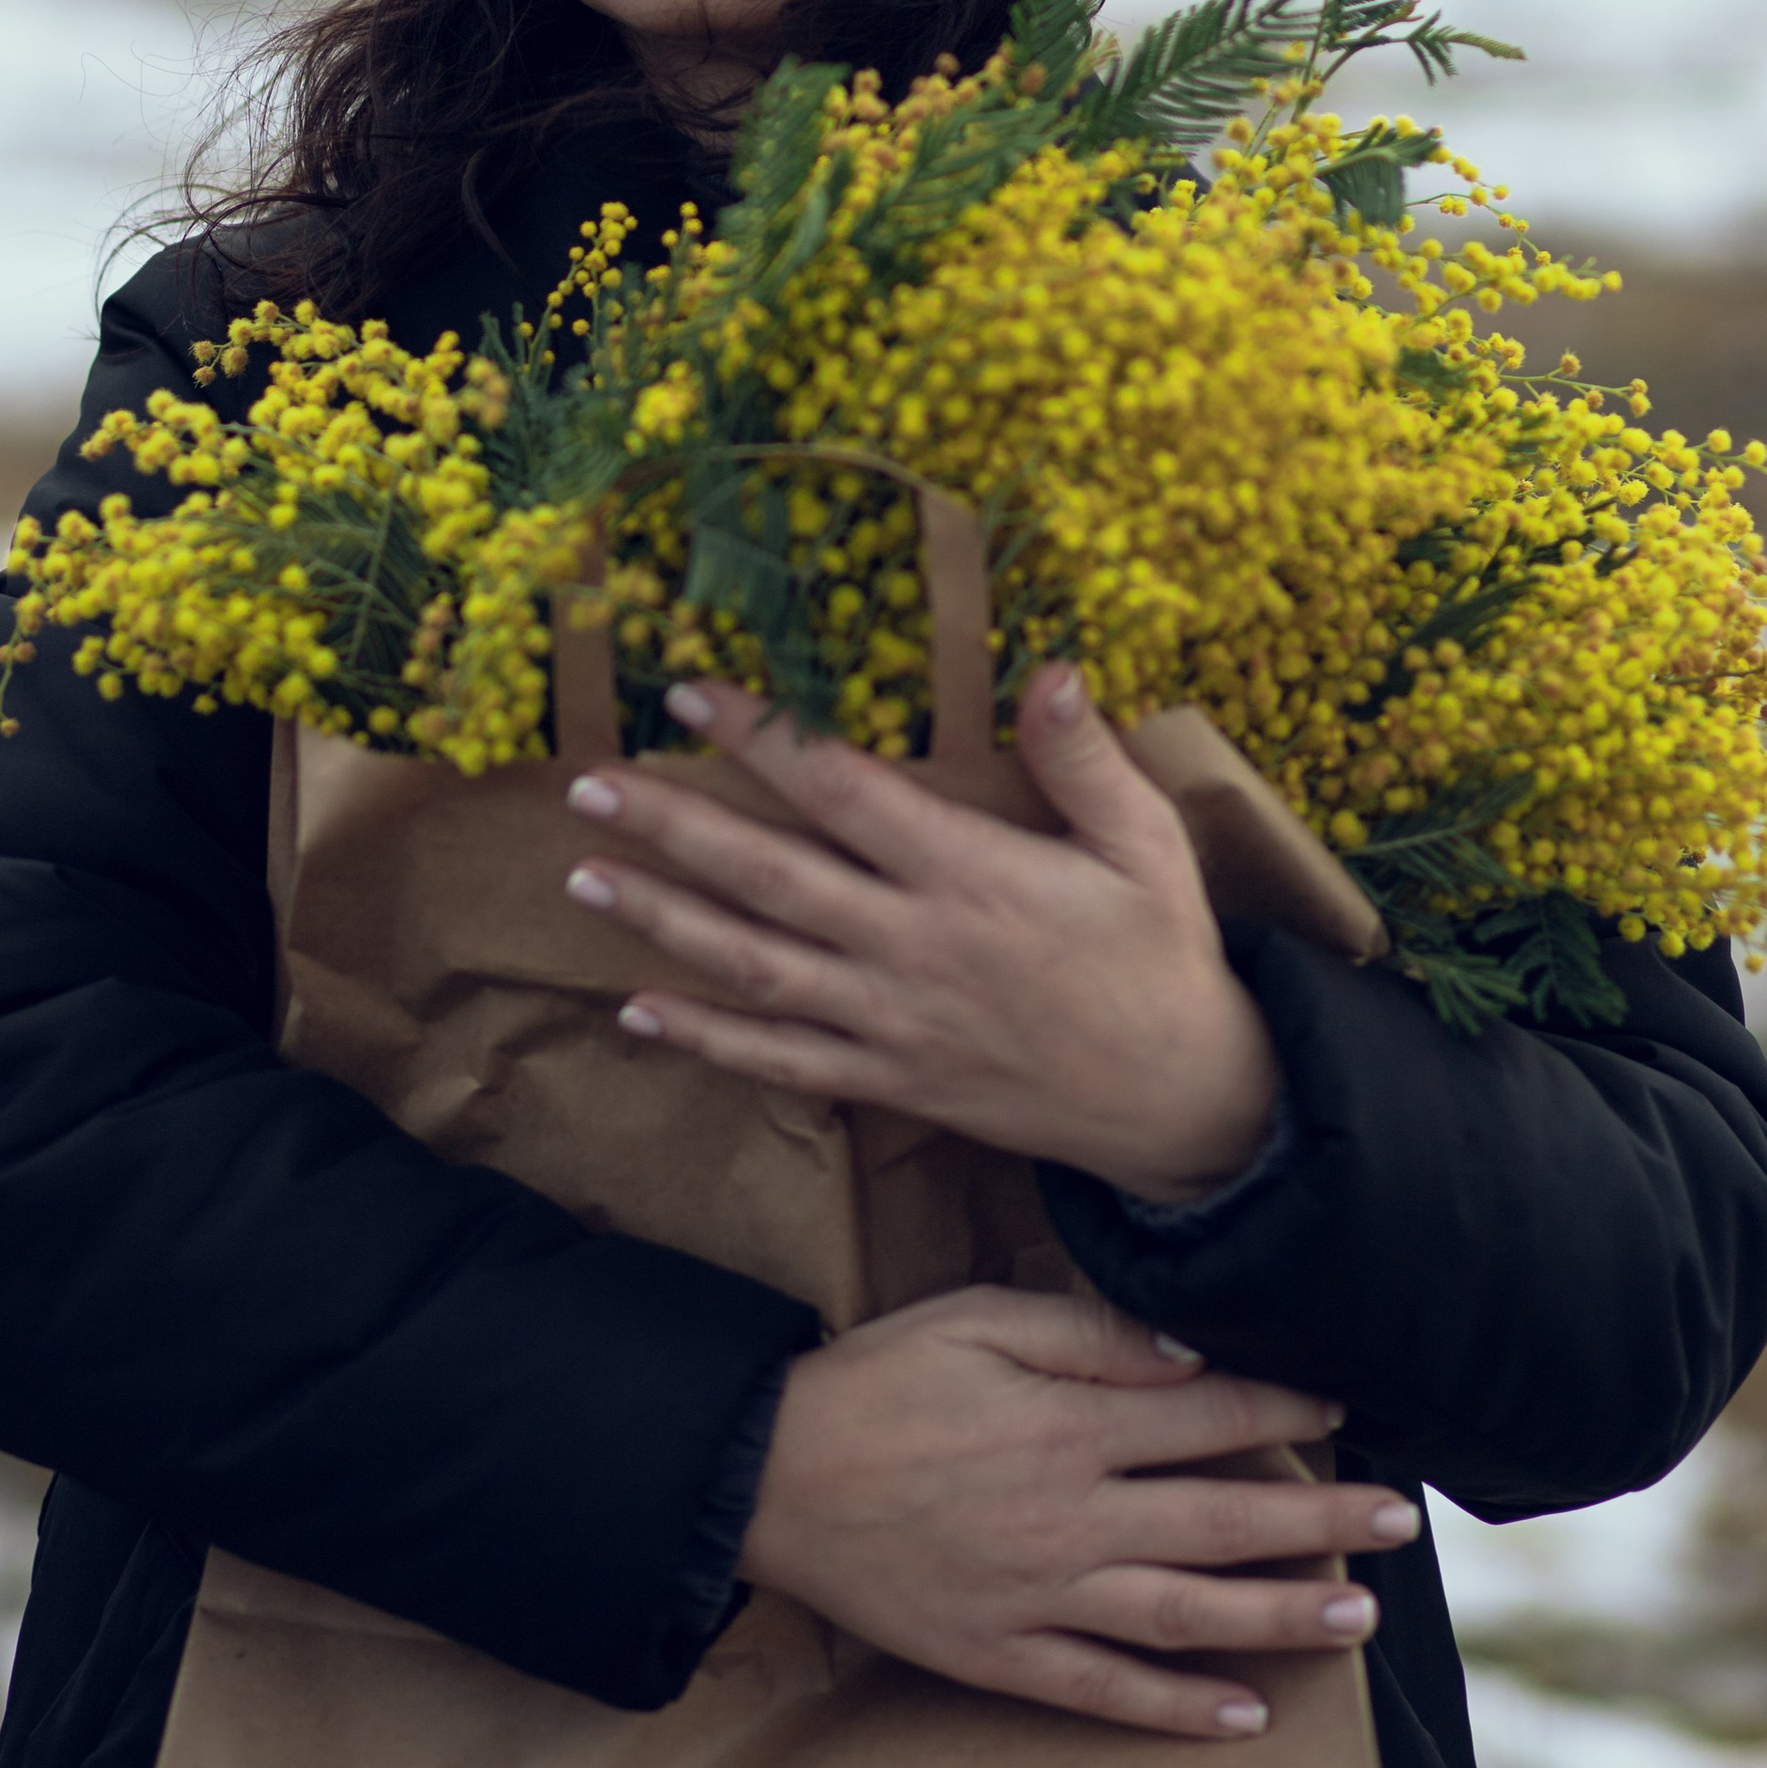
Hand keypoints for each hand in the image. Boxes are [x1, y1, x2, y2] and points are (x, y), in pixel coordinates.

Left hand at [562, 666, 1281, 1198]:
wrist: (1184, 1102)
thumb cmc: (1163, 956)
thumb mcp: (1150, 844)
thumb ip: (1086, 757)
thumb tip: (1049, 665)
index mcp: (971, 874)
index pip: (841, 792)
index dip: (761, 742)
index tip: (689, 694)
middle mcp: (913, 947)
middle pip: (768, 878)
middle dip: (671, 829)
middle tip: (586, 787)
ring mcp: (892, 1022)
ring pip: (753, 967)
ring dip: (663, 923)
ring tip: (581, 880)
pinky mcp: (890, 1081)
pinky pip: (780, 1062)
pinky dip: (705, 1040)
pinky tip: (637, 1010)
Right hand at [740, 1286, 1415, 1735]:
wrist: (769, 1474)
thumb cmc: (877, 1379)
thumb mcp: (976, 1318)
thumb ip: (1088, 1335)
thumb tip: (1190, 1354)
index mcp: (1068, 1422)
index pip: (1205, 1415)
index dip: (1282, 1407)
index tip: (1346, 1405)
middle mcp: (1071, 1515)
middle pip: (1219, 1519)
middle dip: (1320, 1518)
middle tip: (1401, 1521)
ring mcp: (1040, 1595)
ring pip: (1183, 1614)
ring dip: (1278, 1616)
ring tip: (1355, 1615)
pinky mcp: (1001, 1655)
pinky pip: (1104, 1691)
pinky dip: (1177, 1709)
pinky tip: (1243, 1715)